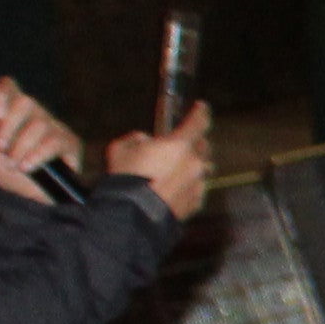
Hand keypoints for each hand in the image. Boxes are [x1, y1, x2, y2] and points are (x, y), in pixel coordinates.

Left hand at [0, 76, 83, 189]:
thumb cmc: (9, 173)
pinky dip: (37, 156)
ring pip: (38, 124)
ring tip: (14, 163)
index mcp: (11, 111)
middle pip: (25, 101)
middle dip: (9, 126)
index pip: (8, 87)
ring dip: (21, 147)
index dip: (1, 93)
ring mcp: (52, 127)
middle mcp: (33, 114)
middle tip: (0, 147)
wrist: (32, 199)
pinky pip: (53, 142)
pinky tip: (28, 166)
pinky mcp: (68, 142)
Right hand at [103, 103, 215, 224]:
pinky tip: (174, 189)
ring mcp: (198, 183)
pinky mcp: (196, 202)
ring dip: (193, 165)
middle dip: (194, 142)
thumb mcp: (120, 149)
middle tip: (180, 145)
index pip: (198, 122)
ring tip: (176, 169)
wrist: (133, 216)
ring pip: (202, 169)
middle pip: (203, 146)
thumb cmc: (126, 179)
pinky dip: (189, 185)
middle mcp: (194, 162)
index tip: (202, 107)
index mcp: (179, 144)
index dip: (201, 112)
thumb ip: (135, 139)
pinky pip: (197, 188)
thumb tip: (145, 139)